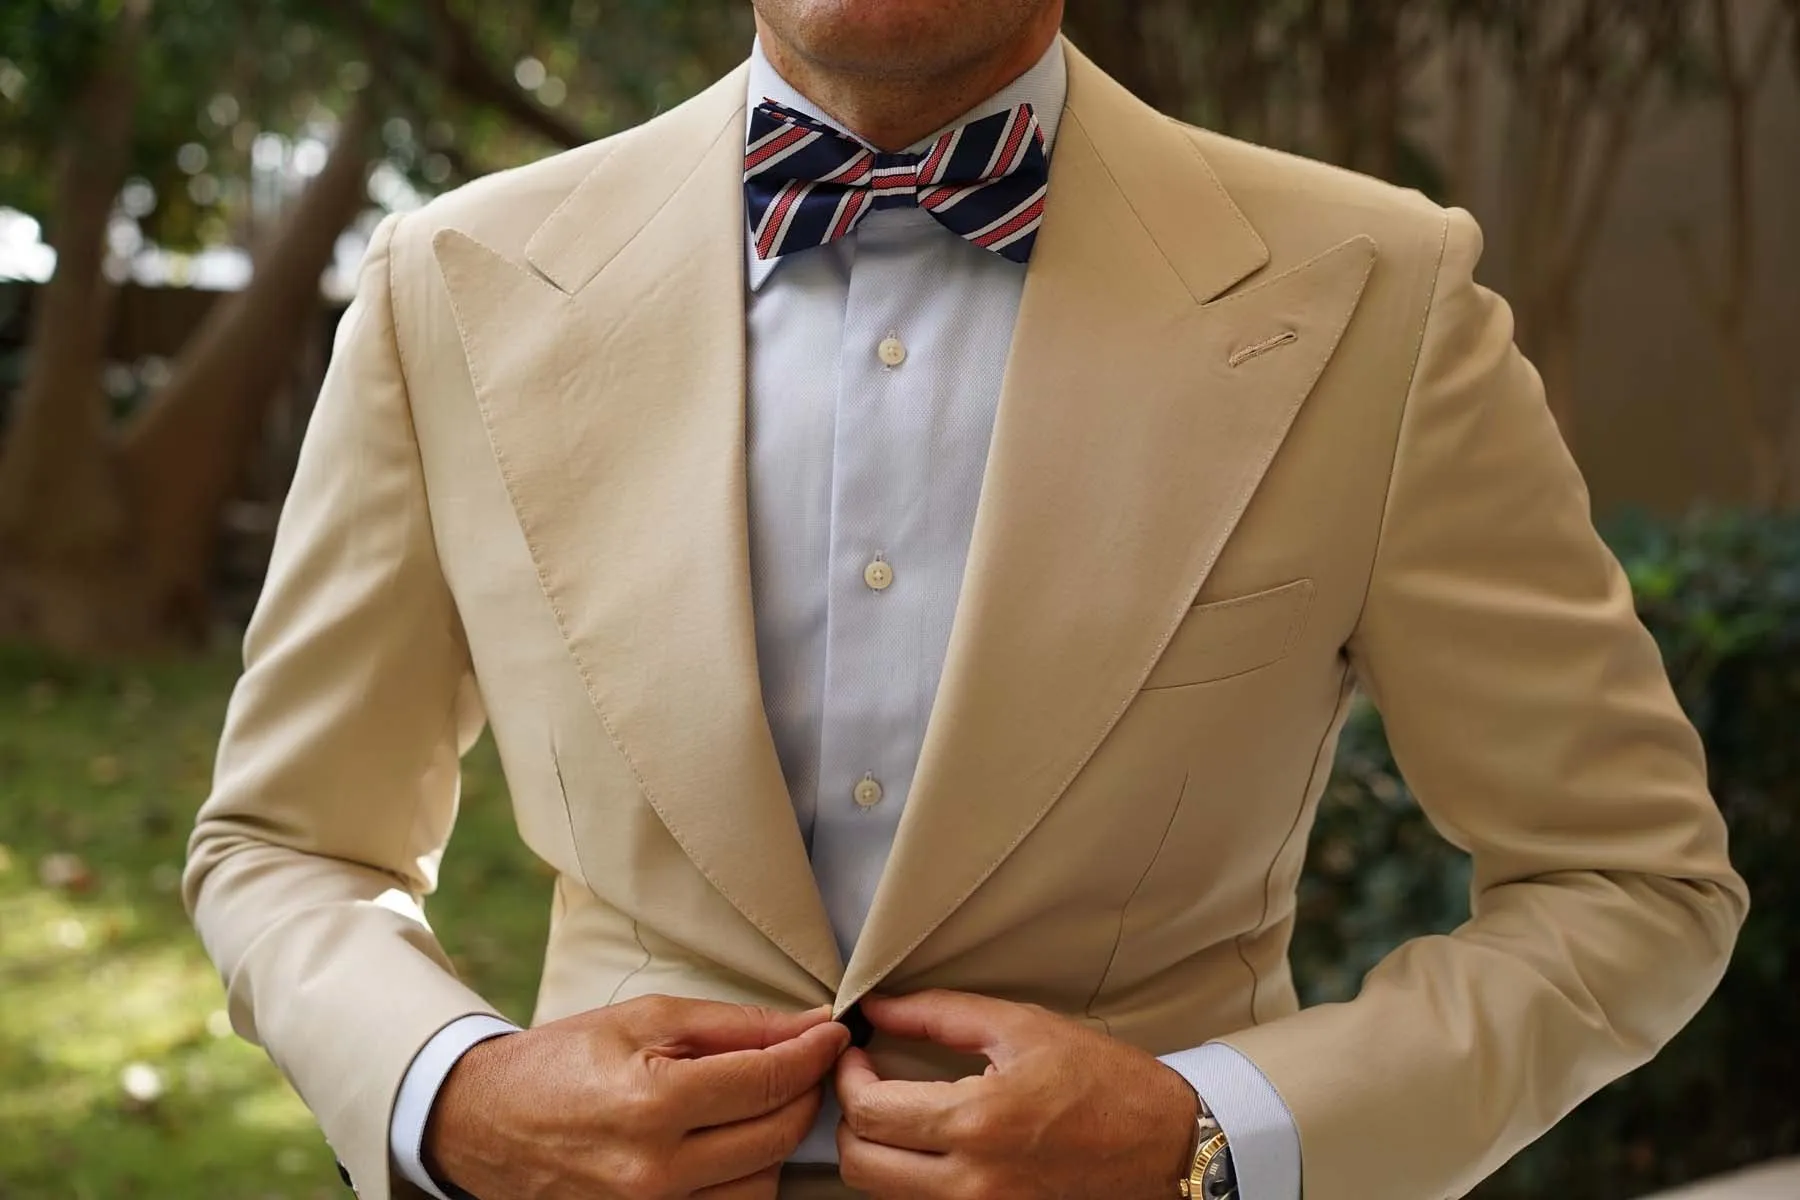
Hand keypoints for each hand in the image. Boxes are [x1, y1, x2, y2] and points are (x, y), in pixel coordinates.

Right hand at [424, 995, 849, 1198]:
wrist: (483, 1122)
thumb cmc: (562, 1062)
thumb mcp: (643, 1020)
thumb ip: (732, 1025)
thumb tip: (806, 1024)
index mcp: (651, 1104)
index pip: (767, 1081)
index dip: (813, 1052)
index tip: (833, 1033)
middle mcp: (653, 1173)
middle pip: (776, 1137)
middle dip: (805, 1094)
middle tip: (806, 1064)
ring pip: (762, 1185)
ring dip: (775, 1142)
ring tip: (757, 1106)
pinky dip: (744, 1179)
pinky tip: (730, 1145)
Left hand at [835, 991, 1198, 1198]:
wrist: (1166, 1144)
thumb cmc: (1104, 1081)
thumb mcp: (1021, 1027)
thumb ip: (938, 1014)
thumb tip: (877, 1006)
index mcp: (977, 1122)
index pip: (868, 1112)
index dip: (847, 1076)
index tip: (857, 1052)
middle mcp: (973, 1181)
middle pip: (861, 1163)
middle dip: (849, 1117)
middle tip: (869, 1081)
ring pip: (884, 1192)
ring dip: (876, 1148)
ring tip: (898, 1109)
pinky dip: (910, 1176)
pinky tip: (930, 1142)